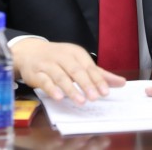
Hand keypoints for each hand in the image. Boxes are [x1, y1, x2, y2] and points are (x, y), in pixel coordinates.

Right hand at [11, 39, 125, 104]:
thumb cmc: (59, 59)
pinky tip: (59, 97)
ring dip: (71, 89)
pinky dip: (52, 89)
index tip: (106, 92)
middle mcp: (63, 57)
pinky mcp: (36, 73)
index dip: (98, 80)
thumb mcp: (79, 62)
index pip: (89, 67)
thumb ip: (99, 74)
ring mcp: (49, 64)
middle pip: (76, 71)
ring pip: (61, 77)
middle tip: (95, 97)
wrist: (30, 51)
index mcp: (76, 53)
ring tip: (81, 101)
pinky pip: (44, 81)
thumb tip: (121, 82)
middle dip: (86, 84)